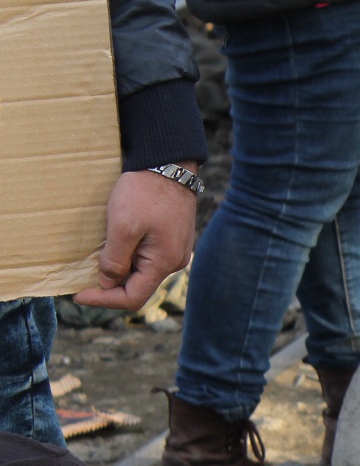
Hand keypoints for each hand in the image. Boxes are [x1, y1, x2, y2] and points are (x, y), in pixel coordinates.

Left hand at [73, 164, 198, 311]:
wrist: (169, 165)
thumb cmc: (145, 193)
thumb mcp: (123, 227)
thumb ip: (115, 259)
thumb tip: (106, 282)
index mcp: (163, 263)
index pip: (133, 298)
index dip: (103, 300)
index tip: (78, 294)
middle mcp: (174, 263)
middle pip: (138, 287)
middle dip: (109, 287)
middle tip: (82, 280)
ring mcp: (175, 251)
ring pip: (142, 272)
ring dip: (118, 272)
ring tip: (95, 262)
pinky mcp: (172, 239)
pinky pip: (148, 258)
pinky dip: (129, 259)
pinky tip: (115, 248)